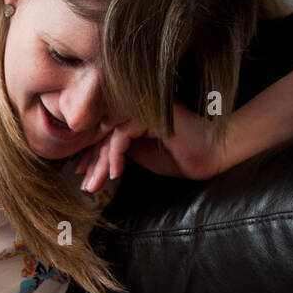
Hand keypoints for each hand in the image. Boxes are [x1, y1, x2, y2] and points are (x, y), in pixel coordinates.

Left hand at [75, 102, 229, 191]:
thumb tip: (91, 158)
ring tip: (96, 184)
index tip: (82, 174)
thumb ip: (119, 150)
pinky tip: (117, 173)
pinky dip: (116, 155)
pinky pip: (122, 133)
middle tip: (86, 185)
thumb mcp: (140, 155)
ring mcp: (144, 108)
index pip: (104, 131)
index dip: (92, 153)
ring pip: (110, 134)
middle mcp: (136, 107)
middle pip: (103, 132)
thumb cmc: (179, 156)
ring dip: (101, 162)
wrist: (209, 156)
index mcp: (133, 113)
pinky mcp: (151, 114)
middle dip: (93, 161)